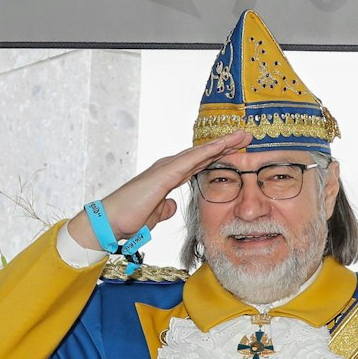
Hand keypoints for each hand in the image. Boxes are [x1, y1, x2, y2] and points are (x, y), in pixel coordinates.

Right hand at [66, 130, 251, 250]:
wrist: (110, 222)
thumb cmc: (129, 219)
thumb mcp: (154, 214)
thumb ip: (164, 208)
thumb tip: (171, 205)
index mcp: (168, 177)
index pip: (199, 164)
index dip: (218, 156)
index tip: (238, 152)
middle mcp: (168, 168)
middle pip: (202, 153)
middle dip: (225, 145)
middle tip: (247, 136)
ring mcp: (166, 168)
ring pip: (199, 152)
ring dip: (221, 143)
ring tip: (242, 135)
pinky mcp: (164, 174)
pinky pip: (190, 160)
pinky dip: (207, 151)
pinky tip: (222, 145)